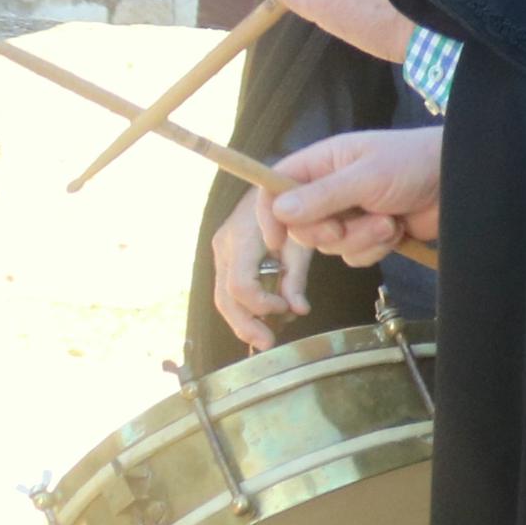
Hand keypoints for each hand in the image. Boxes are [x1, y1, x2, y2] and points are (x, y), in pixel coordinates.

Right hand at [209, 183, 300, 352]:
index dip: (261, 304)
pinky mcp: (228, 256)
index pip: (240, 284)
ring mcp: (222, 251)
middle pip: (225, 297)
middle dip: (245, 324)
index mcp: (242, 236)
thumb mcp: (303, 237)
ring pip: (223, 298)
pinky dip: (248, 307)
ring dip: (246, 319)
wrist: (279, 181)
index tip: (285, 308)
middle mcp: (225, 245)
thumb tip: (297, 310)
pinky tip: (269, 316)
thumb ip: (297, 274)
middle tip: (268, 343)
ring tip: (270, 332)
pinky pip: (231, 289)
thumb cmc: (296, 205)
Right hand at [261, 128, 444, 269]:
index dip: (270, 215)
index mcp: (321, 163)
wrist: (460, 183)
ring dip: (361, 239)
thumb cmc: (413, 164)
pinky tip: (397, 231)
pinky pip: (354, 257)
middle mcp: (329, 189)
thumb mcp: (367, 176)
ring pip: (331, 246)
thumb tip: (279, 211)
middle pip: (301, 227)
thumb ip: (323, 195)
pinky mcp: (369, 235)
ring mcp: (349, 214)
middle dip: (328, 232)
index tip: (276, 240)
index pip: (275, 188)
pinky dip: (375, 249)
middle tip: (348, 224)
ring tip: (389, 221)